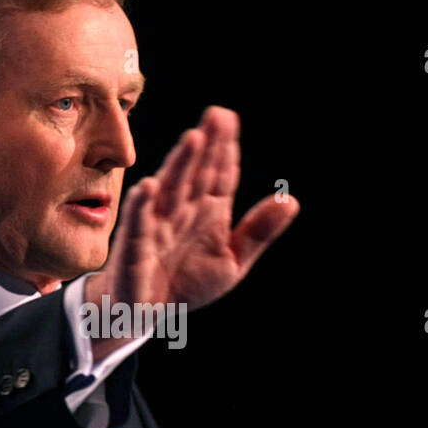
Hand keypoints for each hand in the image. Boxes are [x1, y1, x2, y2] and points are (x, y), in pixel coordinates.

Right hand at [87, 106, 298, 324]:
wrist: (146, 313)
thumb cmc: (186, 283)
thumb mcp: (233, 261)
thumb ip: (259, 231)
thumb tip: (291, 200)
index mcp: (208, 212)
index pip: (220, 175)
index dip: (226, 150)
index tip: (229, 120)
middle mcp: (182, 211)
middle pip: (197, 174)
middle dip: (207, 145)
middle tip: (217, 115)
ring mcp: (157, 226)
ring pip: (171, 190)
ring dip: (180, 165)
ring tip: (193, 139)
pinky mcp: (136, 247)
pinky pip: (138, 223)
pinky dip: (142, 205)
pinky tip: (149, 186)